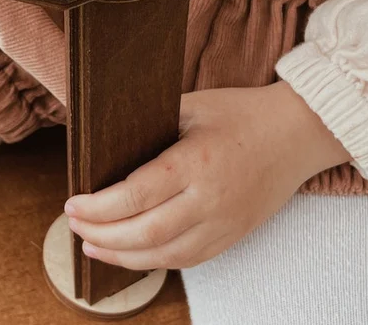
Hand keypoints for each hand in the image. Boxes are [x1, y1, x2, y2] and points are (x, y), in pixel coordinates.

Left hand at [65, 82, 349, 269]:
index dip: (98, 207)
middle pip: (145, 233)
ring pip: (164, 256)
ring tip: (90, 246)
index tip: (71, 204)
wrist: (296, 134)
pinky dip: (153, 262)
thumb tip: (103, 140)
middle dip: (101, 235)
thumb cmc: (238, 113)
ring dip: (122, 257)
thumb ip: (148, 124)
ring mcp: (224, 224)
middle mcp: (210, 200)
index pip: (136, 195)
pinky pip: (187, 260)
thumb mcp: (189, 105)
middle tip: (73, 225)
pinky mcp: (232, 236)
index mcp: (195, 161)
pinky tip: (129, 255)